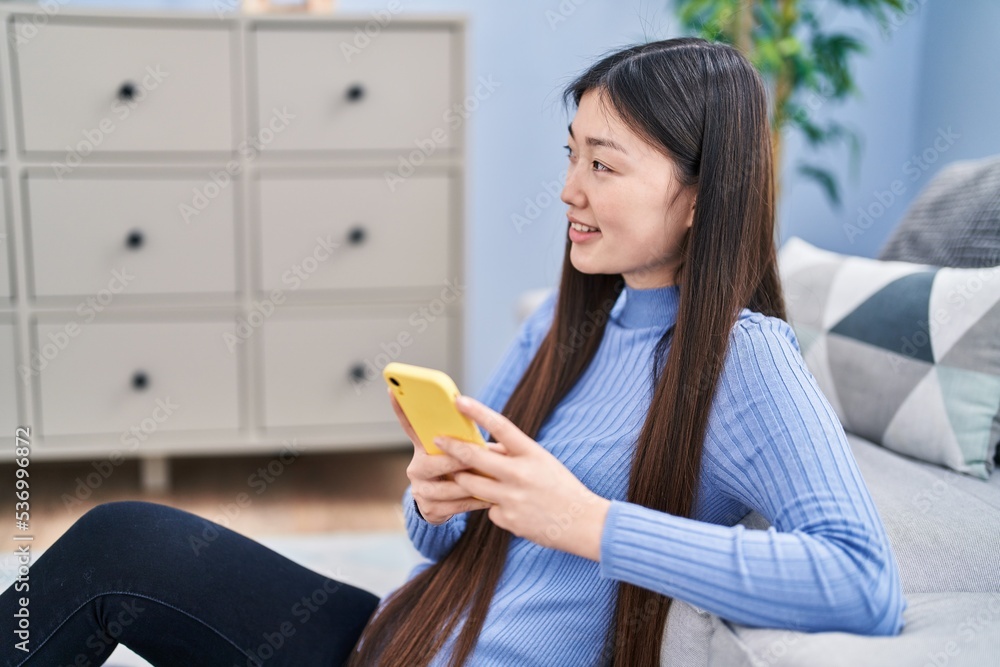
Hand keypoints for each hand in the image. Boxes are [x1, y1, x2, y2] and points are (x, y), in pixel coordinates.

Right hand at [387, 387, 507, 525]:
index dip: (400, 408)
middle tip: (474, 457)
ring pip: (447, 487)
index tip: (394, 389)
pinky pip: (455, 506)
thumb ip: (464, 439)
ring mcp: (421, 490)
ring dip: (469, 484)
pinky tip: (489, 497)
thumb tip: (482, 418)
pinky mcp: (430, 510)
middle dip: (455, 460)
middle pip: (432, 463)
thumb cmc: (456, 471)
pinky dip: (475, 501)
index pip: (410, 426)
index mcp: (423, 448)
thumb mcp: (456, 453)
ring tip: (488, 480)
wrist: (443, 507)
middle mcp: (417, 468)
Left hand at [433, 395, 610, 560]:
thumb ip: (513, 454)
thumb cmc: (561, 486)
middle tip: (437, 440)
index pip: (502, 426)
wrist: (583, 523)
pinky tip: (513, 509)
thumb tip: (484, 447)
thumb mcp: (542, 461)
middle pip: (475, 457)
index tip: (459, 400)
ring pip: (471, 484)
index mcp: (532, 453)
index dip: (478, 412)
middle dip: (452, 447)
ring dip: (463, 479)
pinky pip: (488, 509)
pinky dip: (494, 507)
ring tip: (462, 475)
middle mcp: (520, 474)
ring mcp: (512, 498)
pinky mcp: (508, 519)